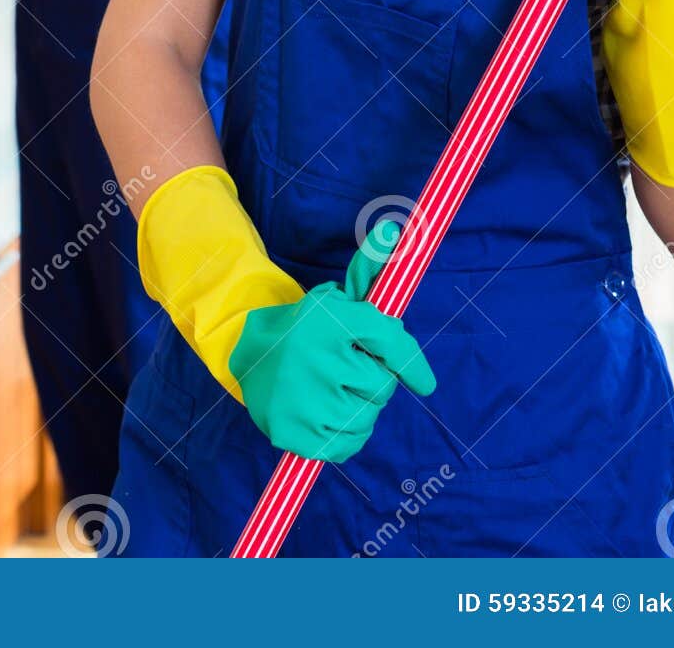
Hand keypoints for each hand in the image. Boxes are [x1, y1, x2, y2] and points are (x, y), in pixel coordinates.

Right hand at [228, 219, 435, 461]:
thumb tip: (392, 230)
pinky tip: (327, 414)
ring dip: (360, 407)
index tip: (426, 384)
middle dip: (372, 379)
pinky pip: (350, 443)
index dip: (411, 363)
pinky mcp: (298, 434)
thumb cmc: (305, 328)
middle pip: (382, 385)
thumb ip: (369, 268)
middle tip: (344, 368)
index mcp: (330, 318)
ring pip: (368, 415)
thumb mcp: (333, 298)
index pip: (388, 340)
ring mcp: (306, 399)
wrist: (246, 355)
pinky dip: (347, 434)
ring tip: (332, 390)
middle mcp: (318, 357)